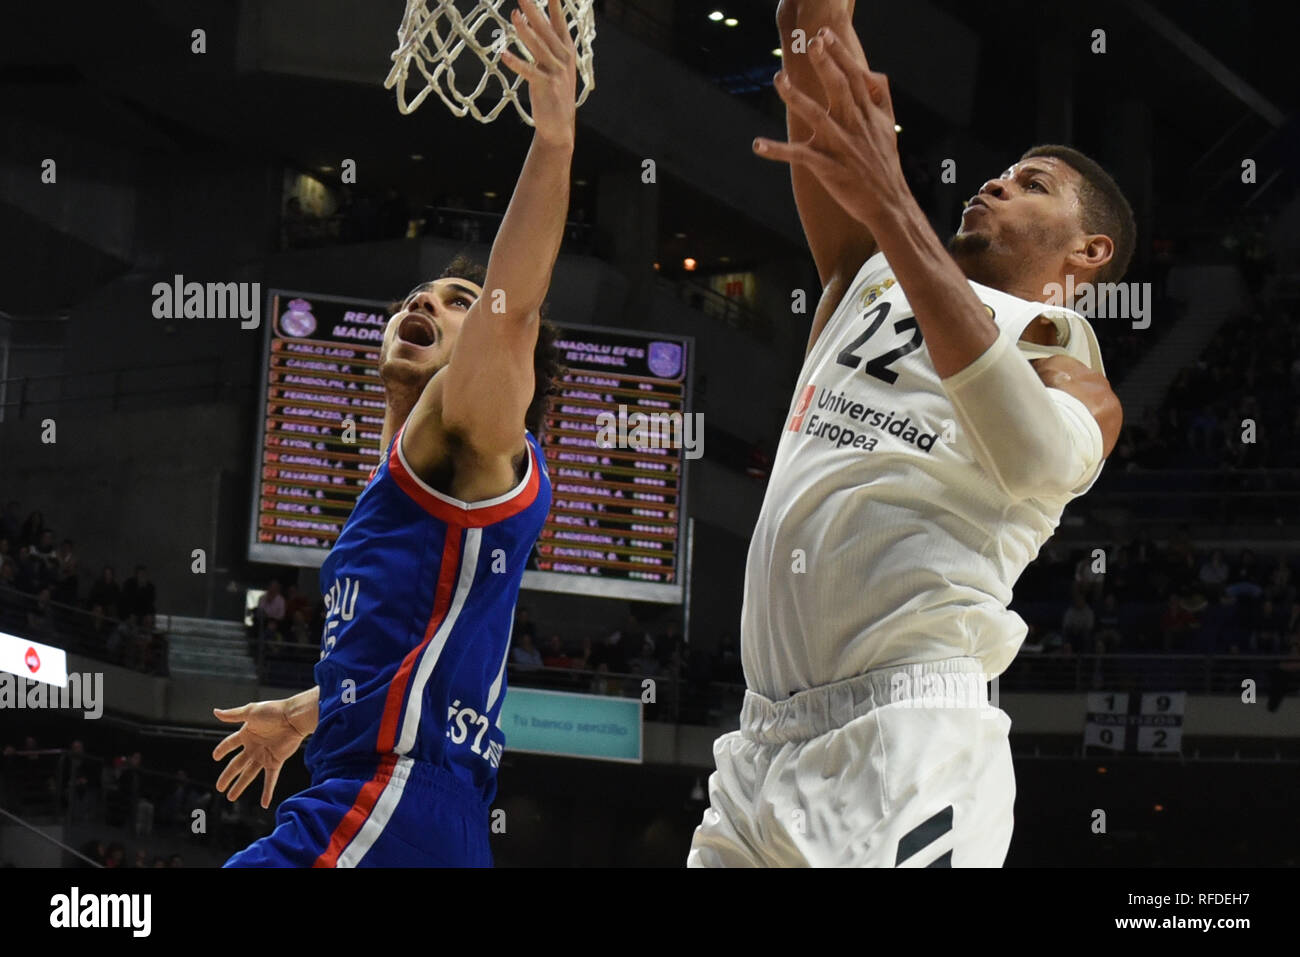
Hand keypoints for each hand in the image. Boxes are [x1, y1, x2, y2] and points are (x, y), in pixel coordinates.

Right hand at [212, 699, 308, 808]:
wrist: (294, 717)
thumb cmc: (274, 710)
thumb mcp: (250, 711)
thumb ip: (233, 715)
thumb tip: (215, 712)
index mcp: (246, 734)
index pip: (229, 744)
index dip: (222, 750)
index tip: (215, 757)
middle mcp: (254, 747)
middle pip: (237, 764)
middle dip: (227, 776)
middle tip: (219, 787)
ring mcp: (264, 755)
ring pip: (249, 774)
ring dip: (240, 786)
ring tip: (231, 797)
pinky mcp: (276, 761)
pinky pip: (270, 779)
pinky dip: (267, 791)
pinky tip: (264, 803)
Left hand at [500, 0, 576, 146]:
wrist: (560, 125)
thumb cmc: (555, 92)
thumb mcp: (556, 65)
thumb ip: (547, 43)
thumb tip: (531, 21)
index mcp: (566, 50)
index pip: (559, 21)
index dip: (554, 4)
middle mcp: (563, 58)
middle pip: (546, 29)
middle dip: (534, 9)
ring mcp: (556, 72)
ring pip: (538, 46)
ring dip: (525, 30)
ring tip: (514, 15)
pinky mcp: (545, 86)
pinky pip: (528, 71)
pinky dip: (516, 63)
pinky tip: (503, 54)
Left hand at [755, 27, 904, 228]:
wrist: (888, 203)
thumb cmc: (884, 163)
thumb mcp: (888, 125)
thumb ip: (880, 96)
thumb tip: (870, 72)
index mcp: (867, 113)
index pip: (855, 77)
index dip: (840, 54)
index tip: (824, 35)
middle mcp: (854, 125)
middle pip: (838, 88)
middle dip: (825, 63)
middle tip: (812, 42)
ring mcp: (840, 146)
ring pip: (815, 115)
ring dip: (794, 97)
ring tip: (778, 79)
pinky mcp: (827, 167)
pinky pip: (798, 155)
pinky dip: (777, 151)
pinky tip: (757, 145)